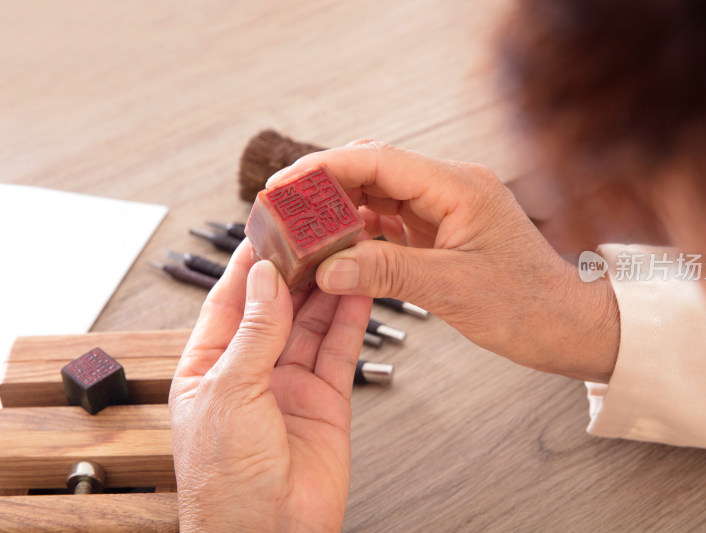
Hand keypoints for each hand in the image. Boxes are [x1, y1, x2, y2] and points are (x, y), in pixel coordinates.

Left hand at [169, 240, 371, 531]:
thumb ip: (254, 333)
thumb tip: (266, 279)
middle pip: (276, 306)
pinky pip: (339, 350)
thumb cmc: (225, 483)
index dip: (250, 262)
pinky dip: (351, 319)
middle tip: (316, 231)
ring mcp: (290, 384)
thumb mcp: (229, 394)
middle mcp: (250, 371)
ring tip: (343, 249)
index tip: (270, 226)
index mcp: (209, 367)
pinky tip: (359, 289)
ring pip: (311, 322)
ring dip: (326, 286)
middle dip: (295, 268)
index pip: (231, 300)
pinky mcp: (326, 399)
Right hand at [270, 141, 619, 381]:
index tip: (285, 184)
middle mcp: (451, 188)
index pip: (378, 160)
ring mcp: (446, 209)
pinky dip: (361, 235)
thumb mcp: (453, 288)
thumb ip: (387, 272)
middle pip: (373, 171)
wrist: (568, 325)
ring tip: (301, 232)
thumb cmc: (530, 304)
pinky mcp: (442, 231)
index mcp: (460, 186)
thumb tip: (327, 268)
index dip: (325, 168)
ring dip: (340, 212)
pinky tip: (337, 250)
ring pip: (378, 197)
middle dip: (325, 188)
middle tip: (283, 210)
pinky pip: (391, 223)